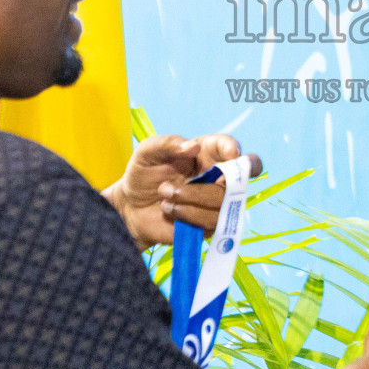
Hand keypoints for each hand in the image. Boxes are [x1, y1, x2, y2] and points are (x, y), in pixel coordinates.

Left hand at [103, 134, 261, 248]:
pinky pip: (212, 222)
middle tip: (205, 182)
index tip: (232, 153)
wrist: (131, 208)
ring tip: (166, 195)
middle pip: (238, 180)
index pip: (230, 148)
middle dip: (220, 182)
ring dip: (192, 199)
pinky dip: (188, 215)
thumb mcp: (148, 151)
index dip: (236, 150)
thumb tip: (193, 147)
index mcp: (206, 154)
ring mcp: (214, 202)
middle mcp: (215, 177)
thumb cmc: (143, 174)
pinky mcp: (208, 224)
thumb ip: (167, 143)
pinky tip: (170, 210)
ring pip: (223, 202)